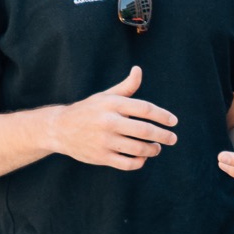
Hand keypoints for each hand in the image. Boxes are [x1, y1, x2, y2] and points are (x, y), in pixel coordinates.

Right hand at [46, 66, 177, 170]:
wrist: (59, 128)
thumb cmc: (88, 110)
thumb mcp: (106, 96)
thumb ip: (126, 86)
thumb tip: (138, 70)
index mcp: (113, 104)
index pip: (145, 108)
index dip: (162, 116)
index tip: (173, 122)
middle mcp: (109, 121)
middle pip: (144, 130)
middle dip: (163, 135)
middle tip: (173, 138)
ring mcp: (104, 140)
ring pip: (137, 149)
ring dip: (153, 150)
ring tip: (157, 148)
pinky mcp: (100, 156)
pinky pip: (126, 163)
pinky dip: (139, 162)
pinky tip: (142, 158)